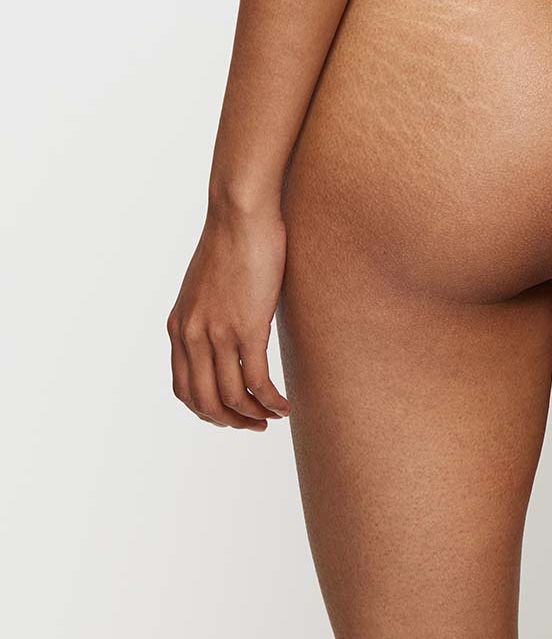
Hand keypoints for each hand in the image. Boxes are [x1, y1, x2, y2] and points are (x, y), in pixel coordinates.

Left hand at [167, 203, 290, 430]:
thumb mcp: (208, 283)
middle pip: (204, 401)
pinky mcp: (246, 327)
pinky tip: (286, 405)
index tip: (231, 413)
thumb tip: (230, 322)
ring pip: (230, 397)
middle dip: (230, 421)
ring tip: (274, 417)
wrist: (240, 213)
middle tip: (255, 424)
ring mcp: (217, 333)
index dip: (207, 410)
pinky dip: (271, 401)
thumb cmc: (233, 237)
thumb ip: (210, 310)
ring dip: (253, 416)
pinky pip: (257, 381)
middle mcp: (191, 335)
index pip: (184, 387)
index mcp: (179, 326)